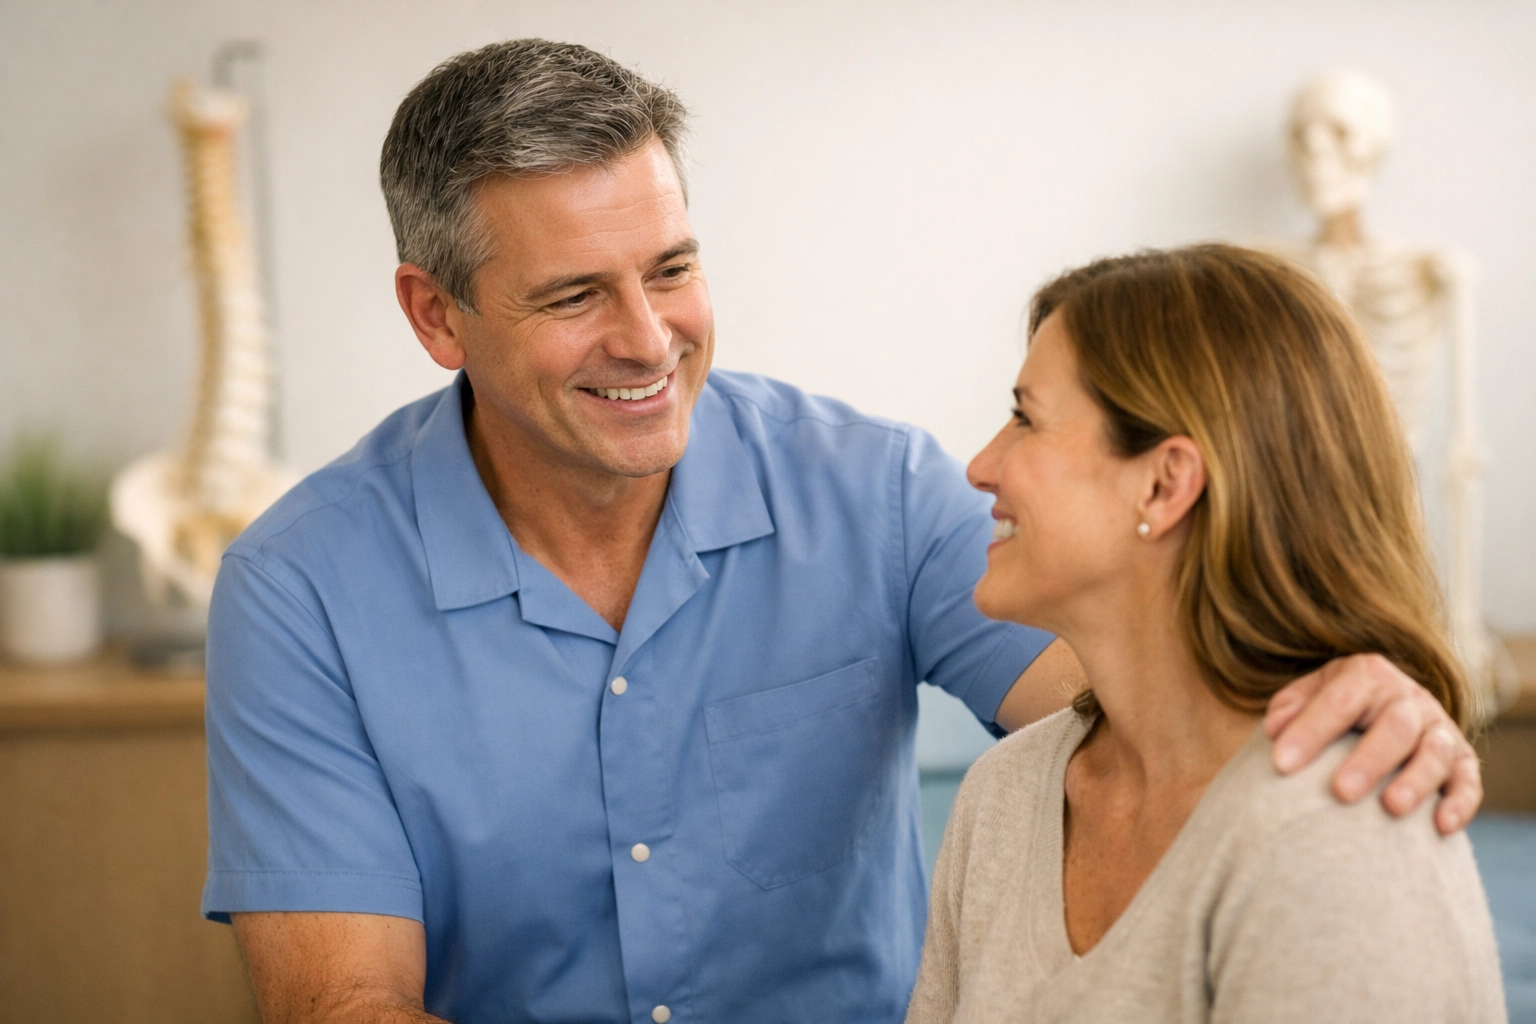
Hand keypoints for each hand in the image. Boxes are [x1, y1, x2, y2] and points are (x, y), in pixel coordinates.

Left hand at [1263, 654, 1481, 834]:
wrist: (1380, 709)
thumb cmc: (1333, 708)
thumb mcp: (1308, 696)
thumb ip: (1289, 709)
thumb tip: (1276, 731)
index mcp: (1367, 675)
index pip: (1338, 701)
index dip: (1310, 732)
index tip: (1281, 764)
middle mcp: (1408, 698)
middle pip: (1394, 727)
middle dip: (1368, 761)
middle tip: (1340, 792)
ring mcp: (1439, 727)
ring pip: (1435, 752)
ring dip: (1416, 781)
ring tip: (1391, 809)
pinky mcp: (1462, 759)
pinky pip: (1468, 780)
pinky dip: (1460, 802)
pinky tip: (1442, 826)